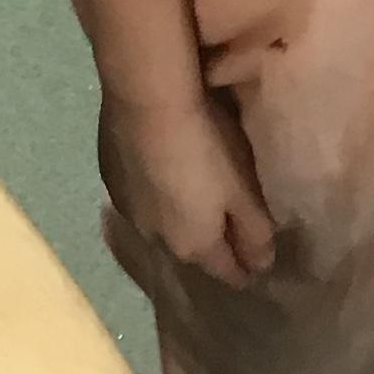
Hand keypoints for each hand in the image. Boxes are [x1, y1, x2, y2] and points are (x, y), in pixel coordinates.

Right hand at [99, 87, 276, 286]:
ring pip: (160, 225)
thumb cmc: (207, 145)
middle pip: (191, 251)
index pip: (226, 272)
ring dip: (175, 216)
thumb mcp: (244, 188)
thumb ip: (256, 231)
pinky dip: (152, 191)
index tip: (256, 265)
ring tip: (188, 192)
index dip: (244, 269)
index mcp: (195, 245)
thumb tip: (263, 265)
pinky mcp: (111, 181)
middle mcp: (158, 239)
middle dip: (208, 242)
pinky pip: (139, 197)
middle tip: (223, 221)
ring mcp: (129, 212)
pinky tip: (159, 168)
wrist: (146, 101)